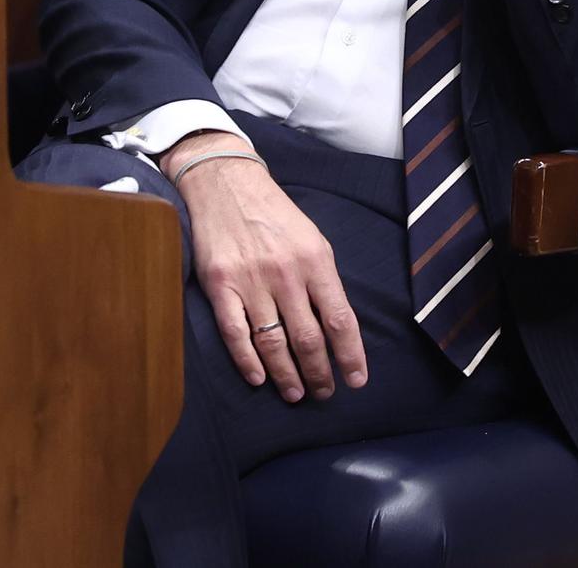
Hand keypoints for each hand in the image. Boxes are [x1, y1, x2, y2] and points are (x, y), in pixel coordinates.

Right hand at [162, 132, 367, 401]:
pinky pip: (236, 334)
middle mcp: (286, 273)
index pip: (340, 320)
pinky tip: (259, 378)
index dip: (350, 355)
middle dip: (320, 373)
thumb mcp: (311, 239)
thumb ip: (323, 280)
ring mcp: (251, 281)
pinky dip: (248, 362)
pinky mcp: (220, 286)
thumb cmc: (274, 214)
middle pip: (309, 339)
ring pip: (274, 343)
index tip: (357, 380)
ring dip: (288, 376)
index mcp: (316, 260)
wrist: (226, 183)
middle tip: (325, 393)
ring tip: (297, 393)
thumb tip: (337, 327)